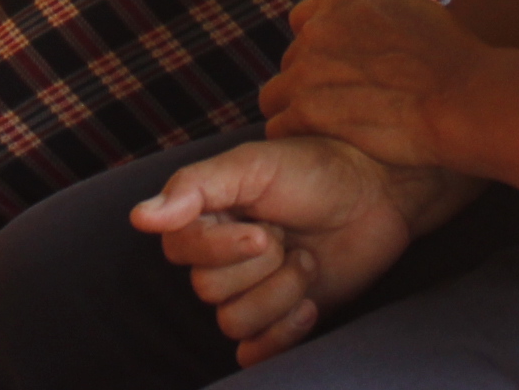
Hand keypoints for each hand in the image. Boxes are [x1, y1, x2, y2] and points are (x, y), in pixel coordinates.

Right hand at [128, 136, 436, 365]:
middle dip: (259, 266)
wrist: (378, 193)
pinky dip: (281, 335)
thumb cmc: (314, 169)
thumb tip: (139, 218)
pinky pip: (254, 354)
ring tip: (308, 262)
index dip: (221, 248)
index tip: (265, 228)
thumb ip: (194, 188)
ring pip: (233, 321)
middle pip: (207, 289)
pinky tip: (310, 304)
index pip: (180, 250)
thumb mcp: (252, 165)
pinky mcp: (280, 320)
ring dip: (279, 294)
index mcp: (206, 216)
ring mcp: (252, 291)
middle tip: (289, 237)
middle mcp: (222, 256)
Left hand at [263, 0, 479, 170]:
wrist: (463, 98)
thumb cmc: (454, 61)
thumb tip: (367, 27)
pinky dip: (295, 138)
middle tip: (344, 108)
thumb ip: (375, 15)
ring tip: (328, 132)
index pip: (303, 22)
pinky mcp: (307, 108)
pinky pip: (278, 127)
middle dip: (311, 82)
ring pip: (276, 95)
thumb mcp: (411, 11)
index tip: (339, 72)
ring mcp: (308, 66)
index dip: (320, 50)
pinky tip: (321, 148)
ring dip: (296, 112)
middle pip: (292, 60)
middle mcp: (319, 26)